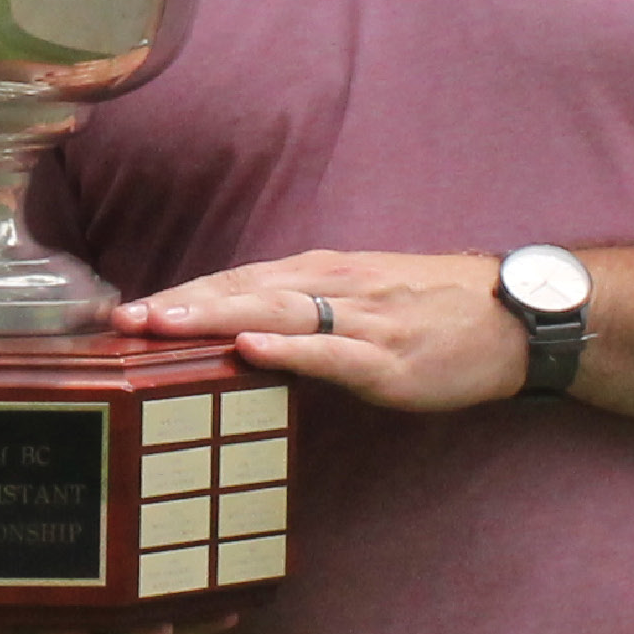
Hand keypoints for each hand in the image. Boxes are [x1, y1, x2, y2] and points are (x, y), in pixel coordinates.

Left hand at [112, 251, 524, 412]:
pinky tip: (248, 348)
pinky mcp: (388, 360)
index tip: (128, 309)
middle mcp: (334, 286)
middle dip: (180, 304)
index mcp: (322, 273)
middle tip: (121, 320)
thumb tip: (242, 332)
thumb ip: (304, 311)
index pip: (238, 279)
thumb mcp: (360, 298)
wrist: (512, 316)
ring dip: (214, 316)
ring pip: (275, 312)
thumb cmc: (434, 309)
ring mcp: (361, 321)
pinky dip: (287, 348)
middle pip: (243, 289)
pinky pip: (330, 351)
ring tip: (162, 325)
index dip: (183, 292)